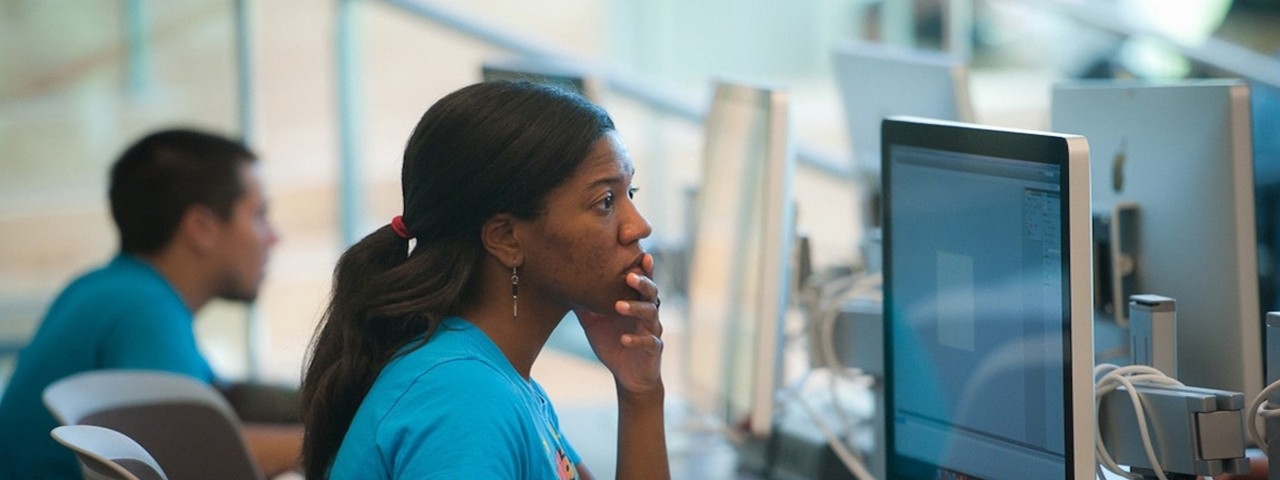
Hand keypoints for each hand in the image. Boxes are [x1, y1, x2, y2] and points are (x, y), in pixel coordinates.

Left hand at [575, 253, 662, 394]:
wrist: (628, 375)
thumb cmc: (612, 342)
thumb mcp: (594, 322)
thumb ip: (584, 304)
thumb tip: (562, 285)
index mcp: (636, 301)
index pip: (641, 280)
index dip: (643, 267)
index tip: (638, 252)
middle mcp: (648, 312)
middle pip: (651, 292)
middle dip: (642, 282)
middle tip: (628, 276)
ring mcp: (652, 330)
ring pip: (650, 314)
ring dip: (635, 308)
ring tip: (618, 306)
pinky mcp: (653, 349)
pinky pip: (649, 342)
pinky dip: (637, 340)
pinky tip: (623, 339)